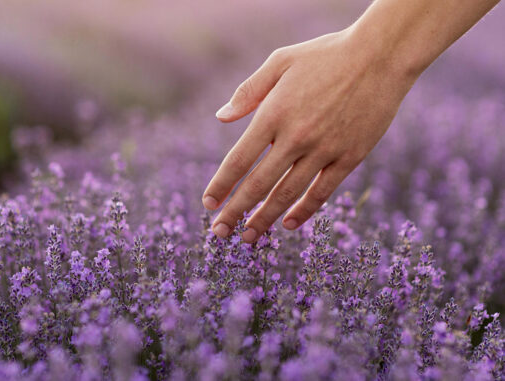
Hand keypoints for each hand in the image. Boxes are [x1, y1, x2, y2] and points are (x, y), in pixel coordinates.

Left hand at [202, 28, 416, 242]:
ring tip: (249, 237)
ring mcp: (324, 150)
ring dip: (264, 219)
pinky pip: (322, 192)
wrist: (381, 55)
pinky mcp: (350, 157)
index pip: (238, 160)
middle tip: (219, 232)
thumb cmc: (326, 55)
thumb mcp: (281, 61)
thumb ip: (249, 91)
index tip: (208, 204)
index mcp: (274, 113)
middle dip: (235, 212)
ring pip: (288, 194)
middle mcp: (296, 137)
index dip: (221, 185)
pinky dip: (304, 211)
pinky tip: (288, 225)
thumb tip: (221, 117)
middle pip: (258, 184)